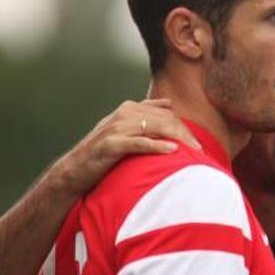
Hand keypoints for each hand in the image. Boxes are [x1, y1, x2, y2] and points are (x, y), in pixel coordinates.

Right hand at [50, 99, 201, 195]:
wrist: (74, 170)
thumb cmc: (103, 153)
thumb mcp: (125, 130)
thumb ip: (145, 116)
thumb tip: (168, 104)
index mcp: (130, 108)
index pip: (166, 113)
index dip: (184, 127)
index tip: (198, 145)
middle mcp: (124, 114)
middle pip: (165, 119)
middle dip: (186, 134)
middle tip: (200, 152)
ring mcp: (117, 128)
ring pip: (155, 127)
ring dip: (178, 139)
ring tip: (193, 152)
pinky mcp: (111, 144)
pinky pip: (139, 142)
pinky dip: (156, 146)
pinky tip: (172, 150)